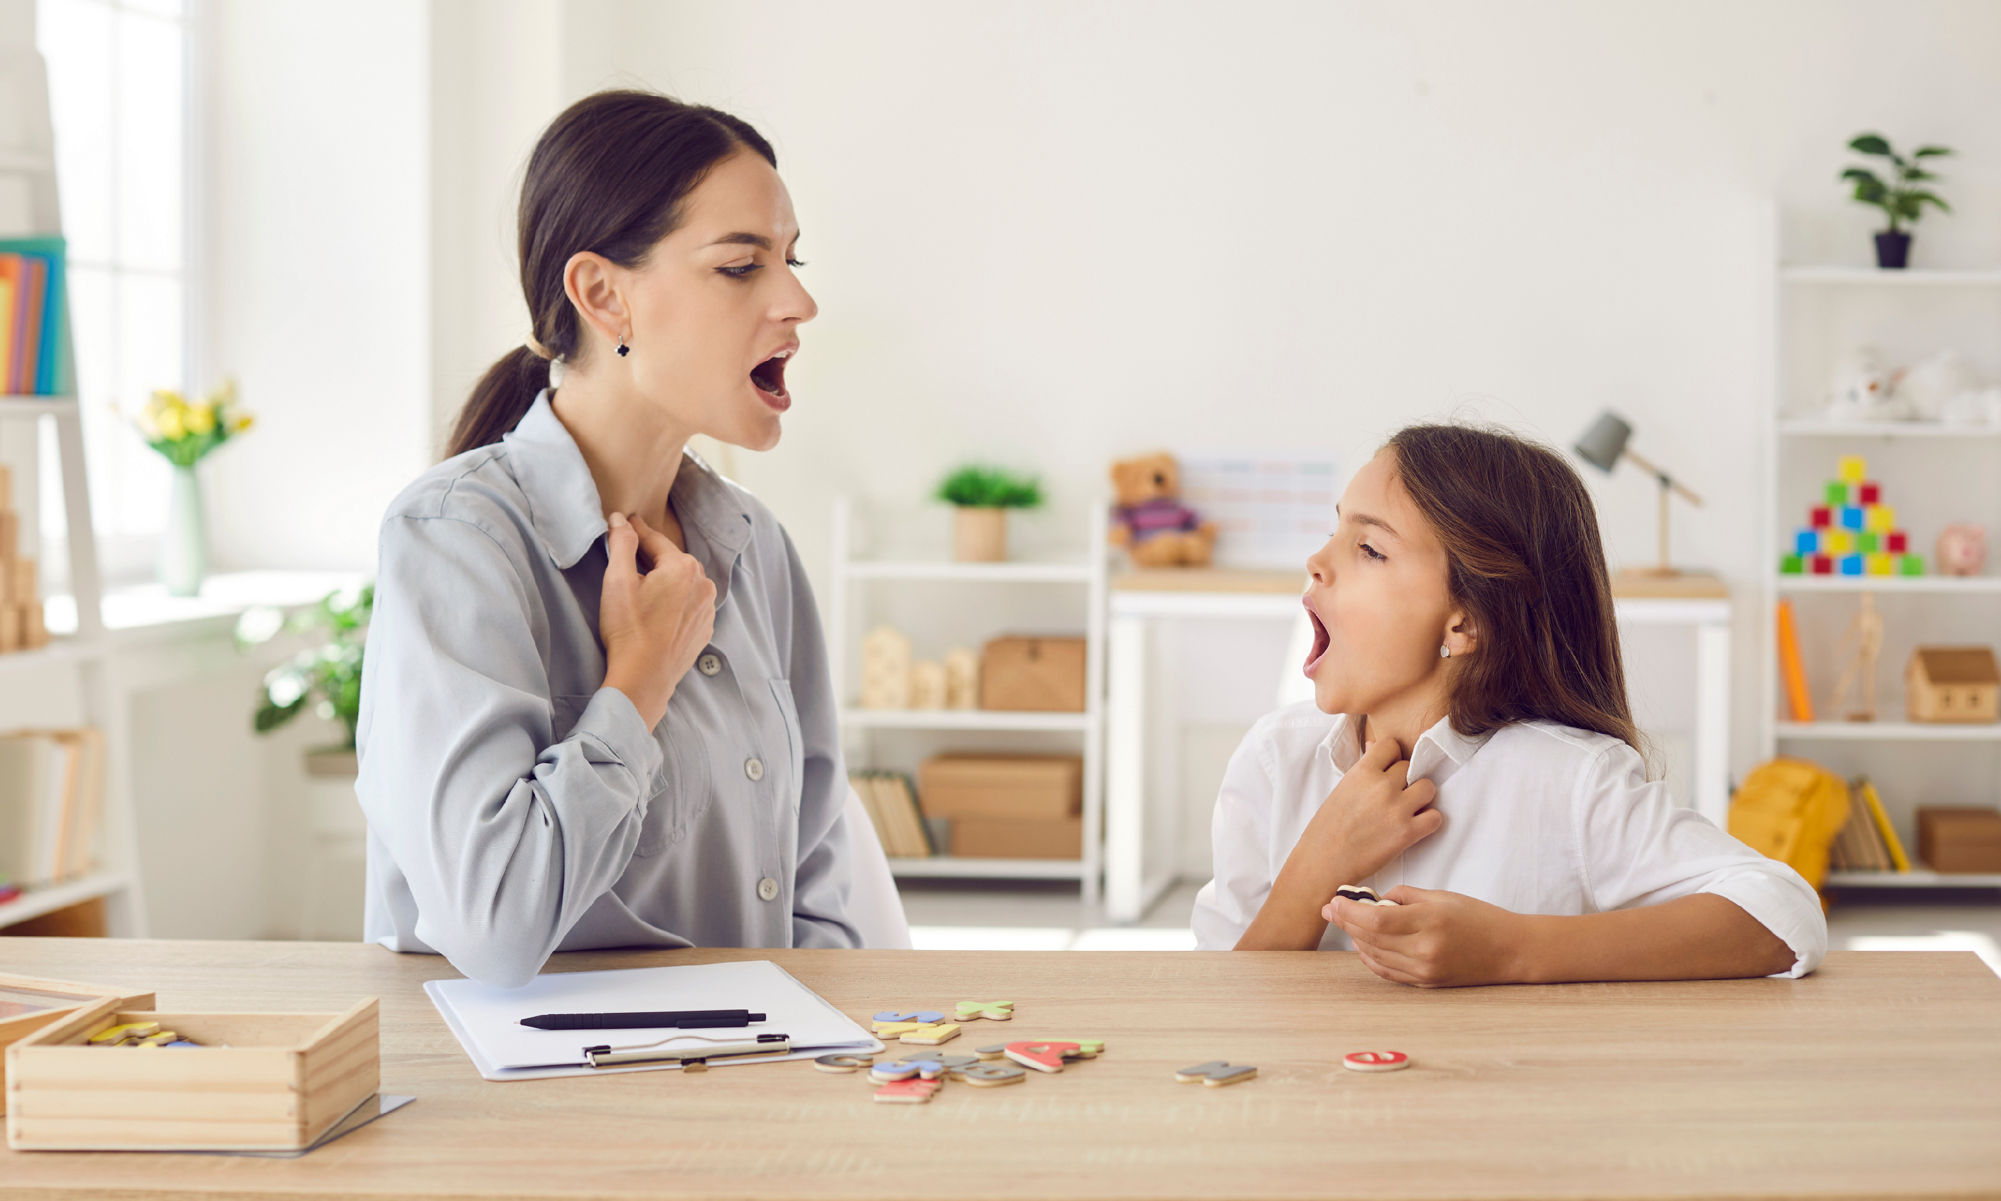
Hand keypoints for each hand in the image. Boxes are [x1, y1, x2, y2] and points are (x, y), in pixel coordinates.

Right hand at [599, 511, 714, 728]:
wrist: (644, 677)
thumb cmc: (629, 629)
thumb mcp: (618, 580)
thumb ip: (621, 544)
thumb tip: (620, 520)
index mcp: (683, 567)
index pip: (655, 540)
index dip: (636, 531)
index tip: (626, 521)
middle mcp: (703, 584)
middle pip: (671, 561)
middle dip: (651, 558)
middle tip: (630, 557)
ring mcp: (707, 608)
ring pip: (682, 583)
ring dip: (665, 581)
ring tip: (643, 587)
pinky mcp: (704, 629)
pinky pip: (689, 605)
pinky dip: (675, 602)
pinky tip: (658, 611)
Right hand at [1284, 737, 1442, 896]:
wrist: (1324, 861)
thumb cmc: (1328, 827)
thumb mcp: (1341, 789)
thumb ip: (1363, 768)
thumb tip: (1374, 746)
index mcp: (1362, 772)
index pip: (1392, 746)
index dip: (1392, 758)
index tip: (1389, 770)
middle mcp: (1382, 786)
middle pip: (1410, 767)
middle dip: (1404, 780)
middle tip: (1394, 796)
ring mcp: (1397, 808)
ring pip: (1428, 787)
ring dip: (1421, 798)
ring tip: (1409, 809)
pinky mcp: (1407, 832)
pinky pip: (1435, 817)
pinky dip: (1429, 822)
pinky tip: (1416, 826)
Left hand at [1323, 886, 1527, 987]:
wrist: (1509, 950)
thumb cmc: (1478, 917)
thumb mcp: (1441, 897)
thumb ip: (1404, 897)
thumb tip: (1374, 900)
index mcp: (1429, 922)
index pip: (1376, 920)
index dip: (1350, 912)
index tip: (1334, 901)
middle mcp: (1424, 949)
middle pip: (1371, 939)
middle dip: (1346, 923)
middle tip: (1331, 910)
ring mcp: (1425, 970)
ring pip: (1375, 956)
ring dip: (1356, 939)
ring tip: (1347, 923)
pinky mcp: (1426, 983)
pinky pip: (1387, 972)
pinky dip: (1370, 958)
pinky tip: (1363, 945)